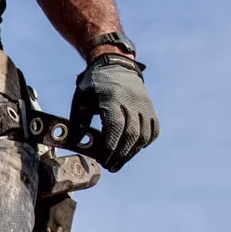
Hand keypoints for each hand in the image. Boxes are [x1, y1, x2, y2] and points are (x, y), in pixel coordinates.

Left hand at [70, 55, 157, 170]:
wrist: (116, 64)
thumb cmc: (94, 84)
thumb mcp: (81, 98)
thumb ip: (78, 120)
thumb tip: (78, 141)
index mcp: (112, 98)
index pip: (115, 126)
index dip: (111, 145)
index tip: (103, 159)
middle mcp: (132, 102)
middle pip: (131, 134)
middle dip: (120, 154)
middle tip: (111, 167)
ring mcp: (144, 105)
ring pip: (143, 135)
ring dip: (132, 152)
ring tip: (120, 162)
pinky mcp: (150, 108)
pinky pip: (153, 130)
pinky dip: (145, 142)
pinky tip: (133, 149)